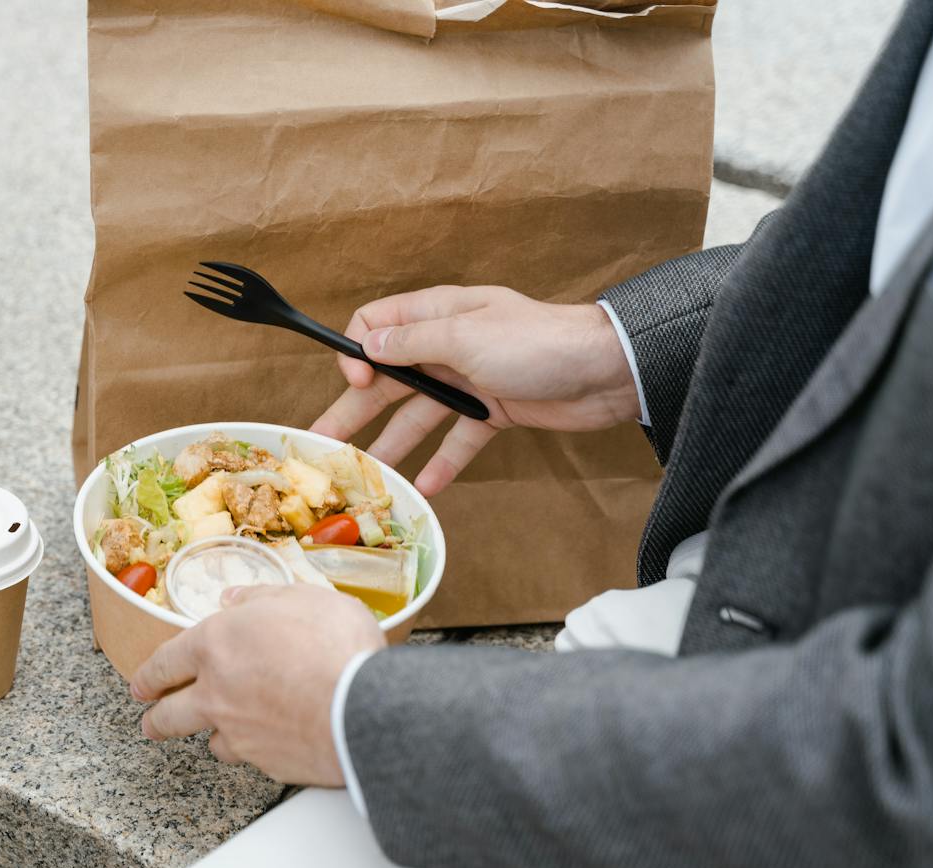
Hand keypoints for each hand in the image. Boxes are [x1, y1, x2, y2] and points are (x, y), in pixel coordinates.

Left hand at [132, 585, 384, 784]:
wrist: (365, 707)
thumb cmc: (335, 645)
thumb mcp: (301, 597)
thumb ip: (260, 598)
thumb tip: (234, 599)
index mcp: (215, 646)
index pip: (165, 662)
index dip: (149, 674)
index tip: (141, 683)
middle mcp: (216, 694)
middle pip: (169, 715)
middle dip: (155, 719)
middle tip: (150, 721)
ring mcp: (239, 734)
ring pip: (210, 742)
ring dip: (212, 736)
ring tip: (217, 735)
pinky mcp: (266, 764)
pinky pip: (252, 759)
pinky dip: (257, 752)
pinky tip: (271, 743)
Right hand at [309, 286, 637, 495]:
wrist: (608, 370)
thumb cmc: (538, 341)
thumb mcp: (465, 335)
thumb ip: (412, 342)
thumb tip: (367, 346)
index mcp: (438, 313)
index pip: (377, 326)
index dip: (358, 352)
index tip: (358, 381)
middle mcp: (449, 344)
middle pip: (389, 379)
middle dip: (355, 410)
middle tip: (324, 444)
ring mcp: (471, 379)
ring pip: (420, 414)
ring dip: (392, 445)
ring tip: (367, 478)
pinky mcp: (495, 411)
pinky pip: (457, 439)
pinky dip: (441, 462)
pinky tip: (423, 488)